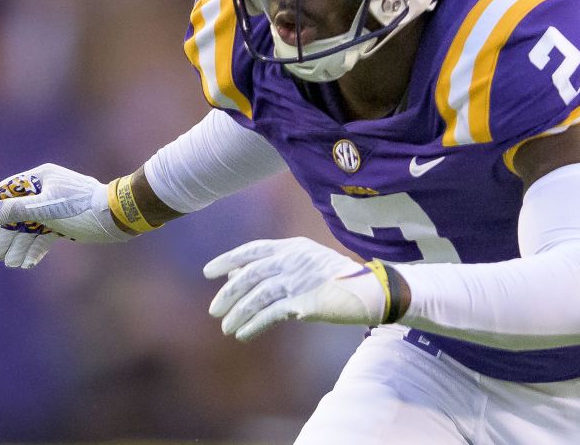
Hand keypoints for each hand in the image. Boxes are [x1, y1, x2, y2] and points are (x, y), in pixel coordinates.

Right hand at [0, 163, 129, 267]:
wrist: (118, 217)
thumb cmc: (83, 208)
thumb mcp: (46, 209)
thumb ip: (16, 211)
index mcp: (41, 178)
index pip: (7, 192)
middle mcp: (46, 191)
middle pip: (16, 213)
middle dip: (6, 235)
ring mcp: (55, 207)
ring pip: (30, 227)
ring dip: (19, 245)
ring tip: (10, 263)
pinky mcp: (65, 223)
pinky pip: (44, 236)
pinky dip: (35, 249)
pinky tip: (27, 263)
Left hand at [203, 237, 385, 340]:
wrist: (370, 291)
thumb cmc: (336, 279)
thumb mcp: (304, 264)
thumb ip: (274, 267)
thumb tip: (236, 275)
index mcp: (292, 246)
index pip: (252, 249)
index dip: (228, 260)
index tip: (209, 272)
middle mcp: (293, 259)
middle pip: (250, 275)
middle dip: (229, 294)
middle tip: (214, 310)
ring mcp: (299, 279)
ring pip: (257, 296)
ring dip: (239, 313)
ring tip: (227, 328)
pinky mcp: (305, 301)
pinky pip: (271, 314)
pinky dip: (254, 324)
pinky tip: (243, 334)